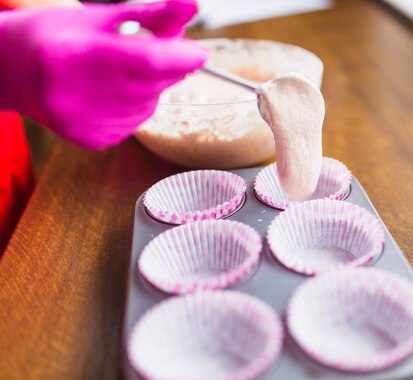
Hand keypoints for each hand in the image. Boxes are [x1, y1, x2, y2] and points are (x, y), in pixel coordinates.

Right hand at [0, 0, 207, 148]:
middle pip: (151, 85)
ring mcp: (80, 122)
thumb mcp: (100, 16)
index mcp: (74, 54)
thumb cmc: (56, 35)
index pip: (145, 61)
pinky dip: (135, 107)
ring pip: (147, 107)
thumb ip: (151, 15)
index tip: (200, 53)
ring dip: (149, 88)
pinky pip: (133, 124)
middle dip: (166, 69)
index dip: (179, 57)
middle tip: (155, 52)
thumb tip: (192, 7)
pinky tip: (111, 93)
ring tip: (118, 72)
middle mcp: (74, 94)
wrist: (10, 72)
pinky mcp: (89, 140)